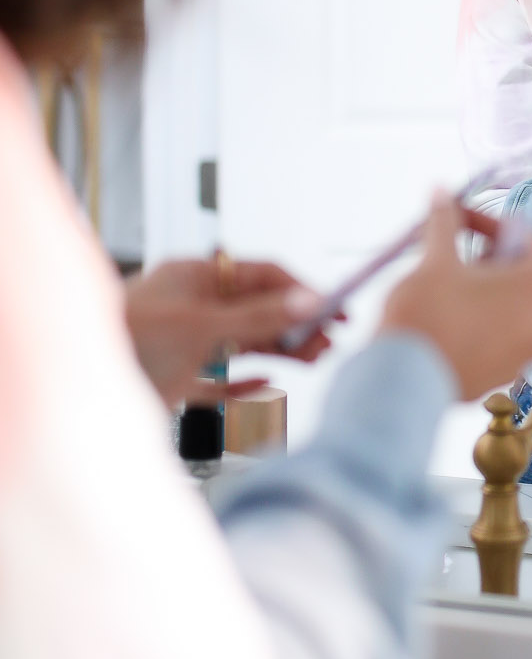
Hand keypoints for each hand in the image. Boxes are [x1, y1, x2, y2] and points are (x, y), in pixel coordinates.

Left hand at [124, 255, 331, 406]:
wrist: (73, 383)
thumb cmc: (123, 338)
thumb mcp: (202, 325)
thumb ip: (258, 317)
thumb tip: (306, 301)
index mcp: (195, 276)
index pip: (261, 274)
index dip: (300, 289)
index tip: (332, 306)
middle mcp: (192, 307)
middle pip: (258, 310)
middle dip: (295, 324)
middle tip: (328, 339)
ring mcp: (185, 343)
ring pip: (245, 344)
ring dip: (280, 351)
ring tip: (313, 359)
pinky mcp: (177, 378)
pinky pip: (222, 380)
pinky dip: (246, 383)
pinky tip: (266, 384)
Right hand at [380, 194, 531, 399]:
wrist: (402, 382)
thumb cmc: (425, 316)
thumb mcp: (436, 259)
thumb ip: (444, 221)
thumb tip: (441, 192)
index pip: (523, 236)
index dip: (486, 221)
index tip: (457, 219)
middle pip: (522, 272)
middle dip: (487, 257)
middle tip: (453, 252)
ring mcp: (528, 354)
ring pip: (512, 307)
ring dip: (483, 290)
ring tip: (448, 286)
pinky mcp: (506, 376)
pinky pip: (500, 337)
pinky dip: (481, 322)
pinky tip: (449, 319)